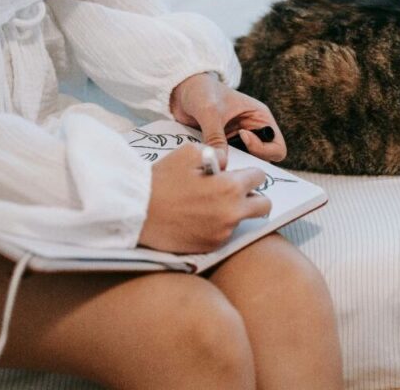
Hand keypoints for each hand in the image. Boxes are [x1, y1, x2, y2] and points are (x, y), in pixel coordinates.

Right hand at [139, 143, 271, 252]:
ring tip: (209, 205)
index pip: (259, 177)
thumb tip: (226, 165)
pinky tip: (198, 218)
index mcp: (230, 187)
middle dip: (254, 197)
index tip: (240, 176)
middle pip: (264, 205)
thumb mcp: (189, 153)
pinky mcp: (211, 246)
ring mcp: (222, 232)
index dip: (249, 174)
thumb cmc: (161, 179)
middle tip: (236, 193)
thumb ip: (216, 154)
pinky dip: (218, 226)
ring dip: (233, 212)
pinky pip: (225, 234)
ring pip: (242, 220)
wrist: (135, 212)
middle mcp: (232, 212)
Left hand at [169, 72, 286, 167]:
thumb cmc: (201, 91)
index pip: (277, 147)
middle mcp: (253, 131)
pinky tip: (210, 158)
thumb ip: (215, 136)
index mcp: (260, 118)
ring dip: (233, 164)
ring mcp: (238, 140)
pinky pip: (229, 162)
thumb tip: (221, 160)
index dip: (263, 149)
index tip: (241, 136)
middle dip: (248, 162)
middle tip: (228, 156)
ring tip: (217, 157)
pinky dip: (221, 163)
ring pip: (246, 163)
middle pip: (264, 160)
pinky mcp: (224, 146)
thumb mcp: (209, 111)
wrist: (181, 90)